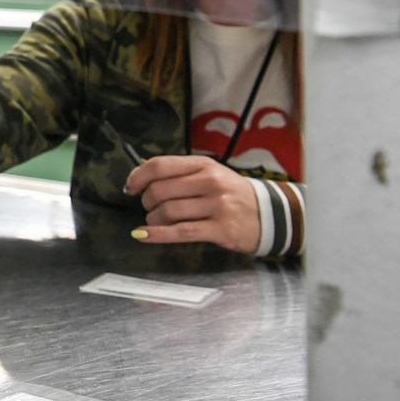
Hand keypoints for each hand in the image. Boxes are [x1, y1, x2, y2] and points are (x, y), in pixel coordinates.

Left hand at [125, 155, 258, 253]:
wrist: (270, 214)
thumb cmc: (232, 195)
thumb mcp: (211, 174)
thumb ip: (181, 174)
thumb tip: (141, 176)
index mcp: (204, 165)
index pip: (160, 165)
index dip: (138, 177)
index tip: (130, 187)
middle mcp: (210, 182)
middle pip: (160, 190)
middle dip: (146, 202)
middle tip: (149, 208)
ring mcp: (217, 206)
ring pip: (168, 212)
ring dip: (153, 220)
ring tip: (155, 222)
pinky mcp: (221, 229)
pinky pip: (181, 232)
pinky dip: (157, 235)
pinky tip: (143, 235)